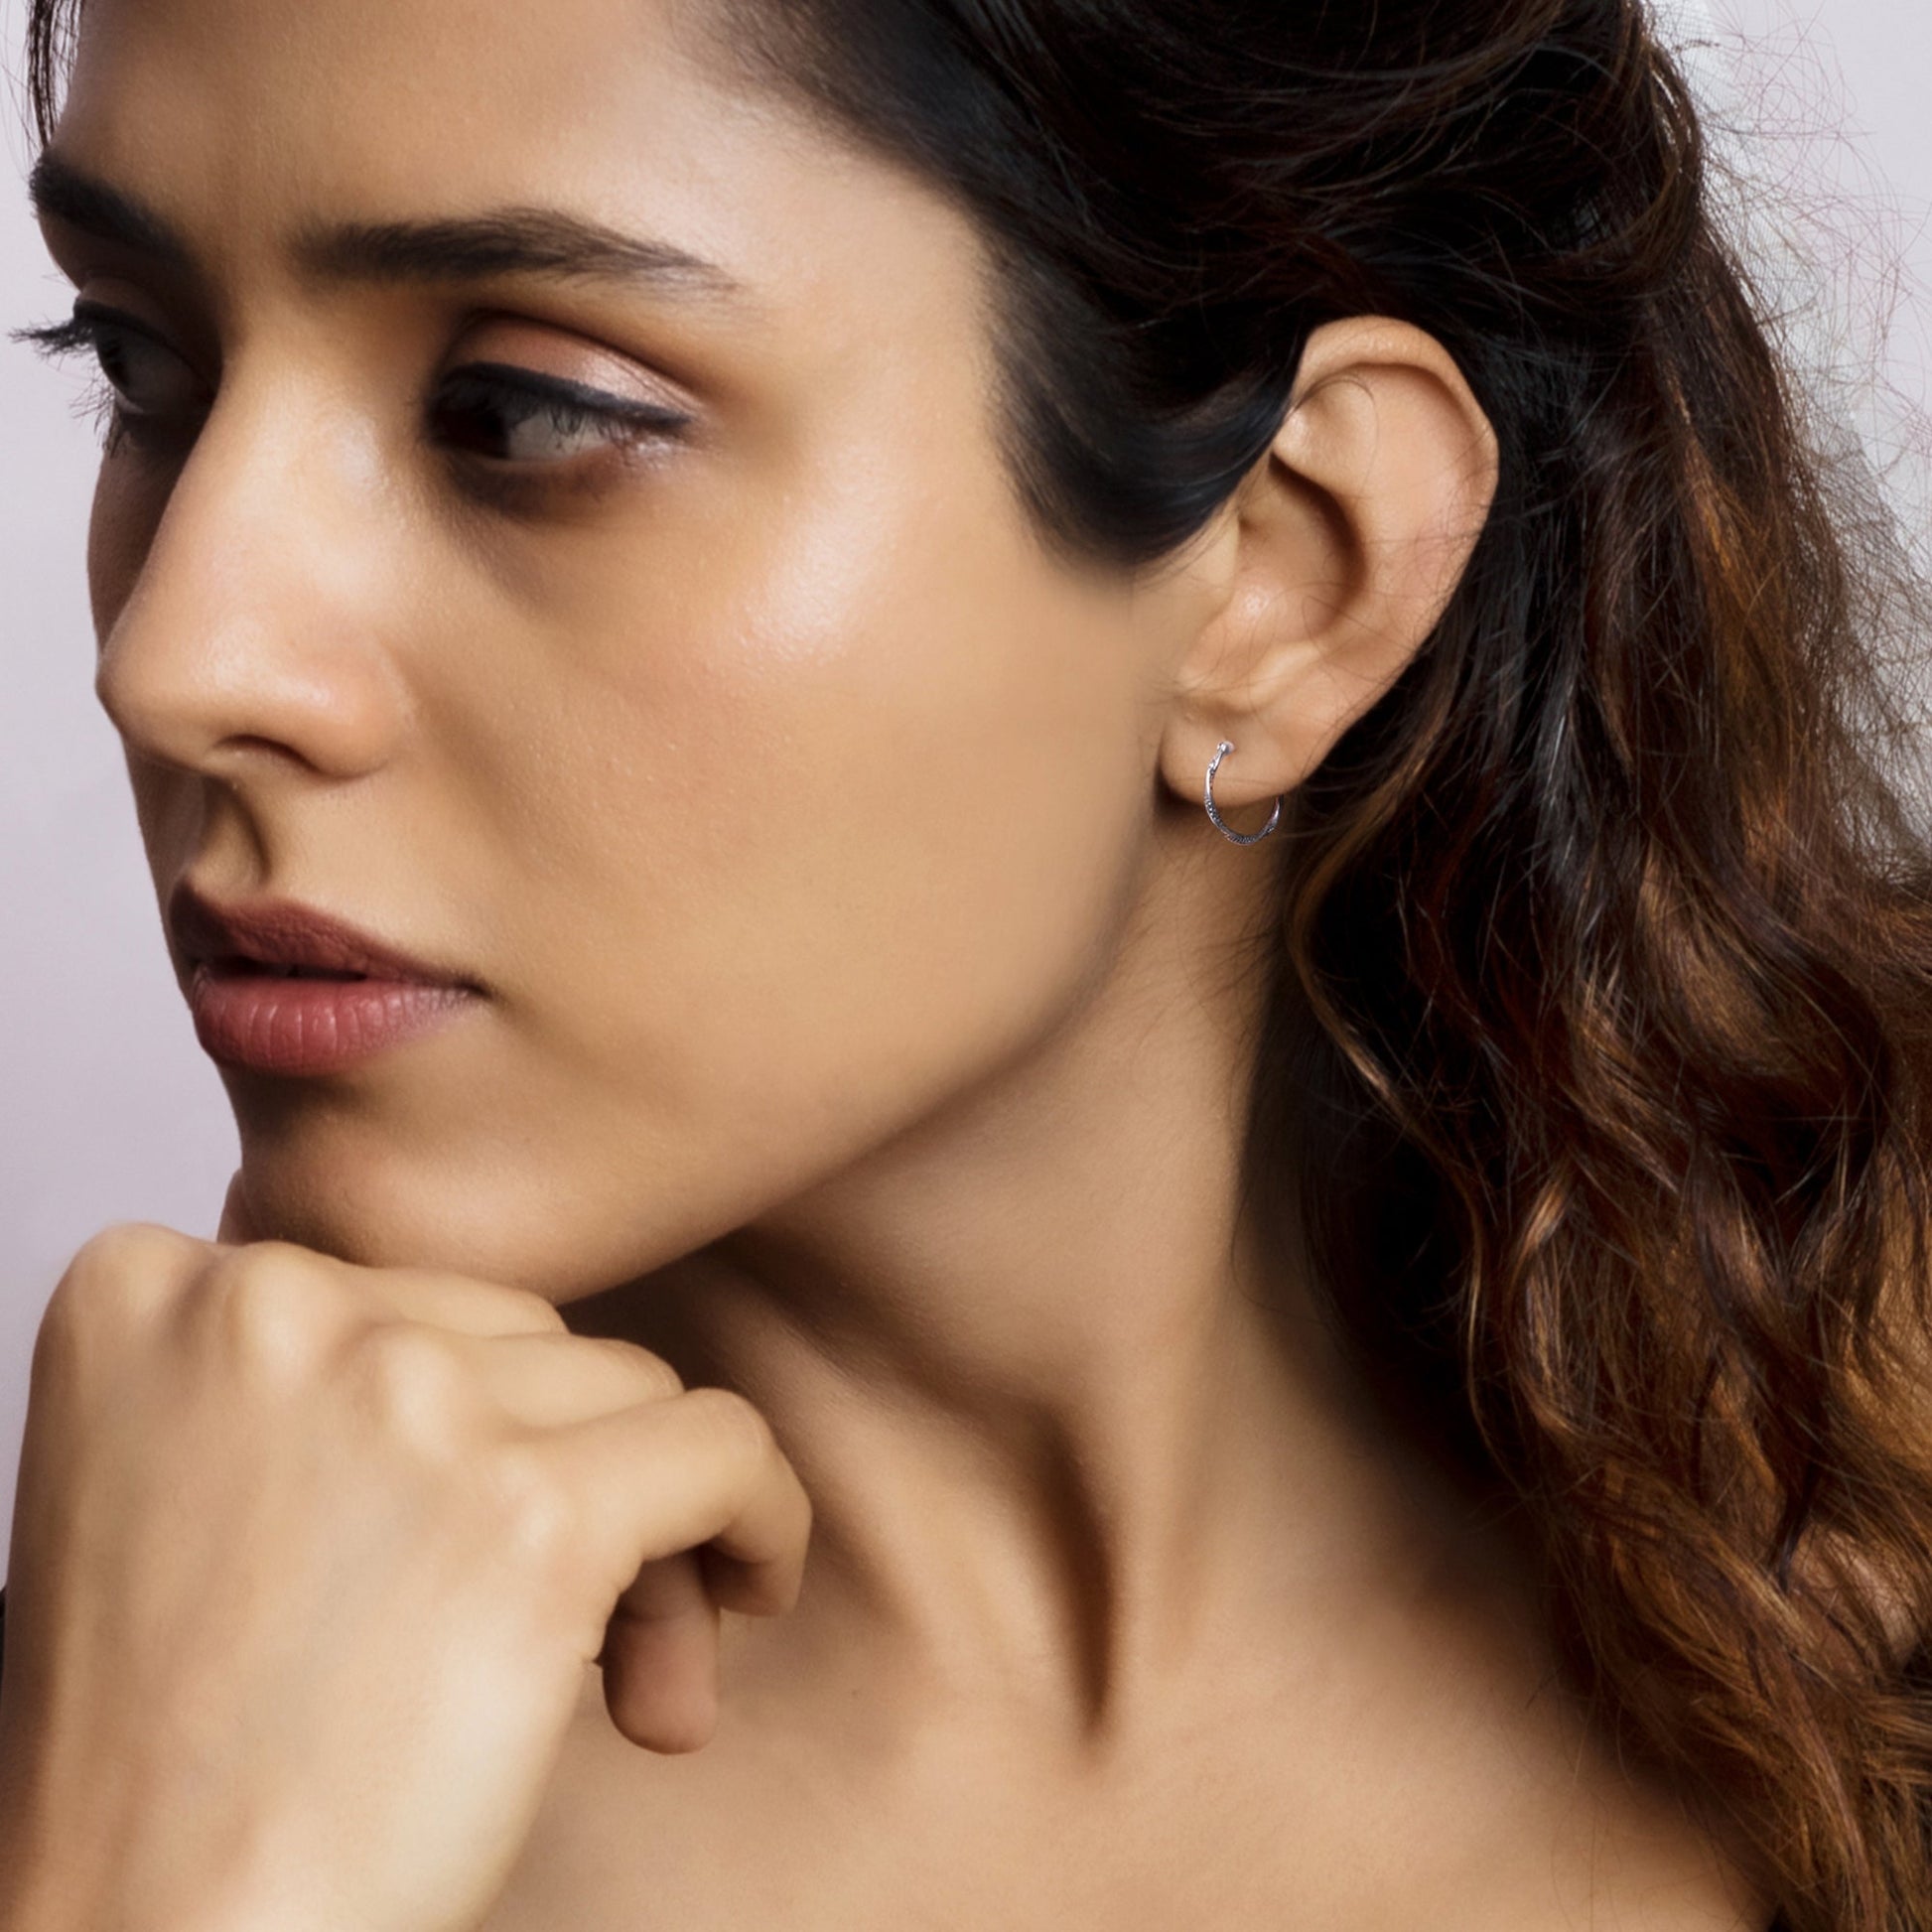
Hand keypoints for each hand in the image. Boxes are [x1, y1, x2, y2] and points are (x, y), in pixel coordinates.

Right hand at [0, 1171, 810, 1931]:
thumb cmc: (169, 1756)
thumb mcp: (200, 1488)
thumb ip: (329, 1388)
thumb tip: (555, 1379)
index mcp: (152, 1290)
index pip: (399, 1300)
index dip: (451, 1430)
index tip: (447, 1541)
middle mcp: (267, 1305)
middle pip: (519, 1340)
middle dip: (552, 1472)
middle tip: (535, 1632)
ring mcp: (400, 1396)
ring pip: (624, 1392)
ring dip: (637, 1530)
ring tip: (602, 1676)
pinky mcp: (527, 1511)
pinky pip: (724, 1444)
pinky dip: (758, 1518)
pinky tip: (748, 1590)